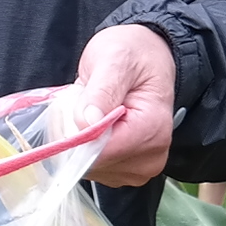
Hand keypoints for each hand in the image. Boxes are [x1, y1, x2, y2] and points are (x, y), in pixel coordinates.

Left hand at [70, 24, 177, 186]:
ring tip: (92, 110)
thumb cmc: (134, 55)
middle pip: (94, 163)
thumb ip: (101, 91)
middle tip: (83, 102)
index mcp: (152, 129)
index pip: (102, 152)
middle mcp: (151, 156)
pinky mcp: (128, 170)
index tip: (73, 108)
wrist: (147, 57)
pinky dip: (86, 148)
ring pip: (90, 168)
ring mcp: (140, 167)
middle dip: (77, 136)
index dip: (77, 135)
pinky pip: (94, 168)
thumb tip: (85, 123)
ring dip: (80, 141)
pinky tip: (94, 124)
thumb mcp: (115, 59)